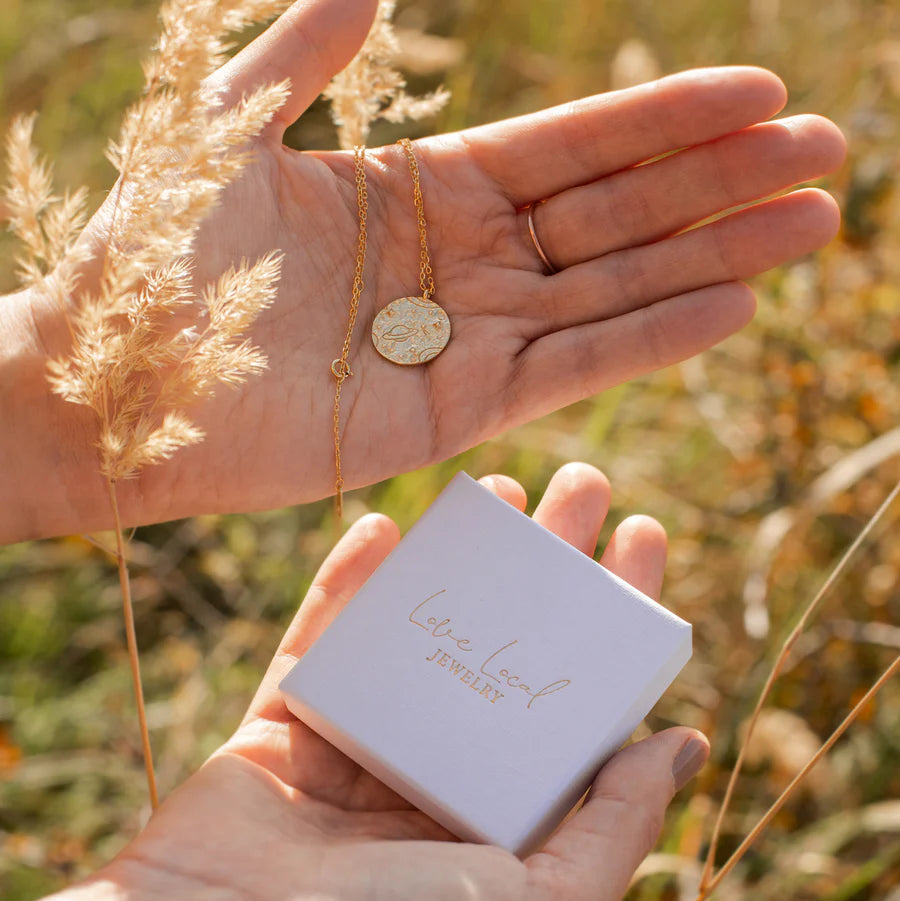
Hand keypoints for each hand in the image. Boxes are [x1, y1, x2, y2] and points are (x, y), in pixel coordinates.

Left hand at [3, 0, 845, 540]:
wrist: (109, 385)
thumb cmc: (146, 258)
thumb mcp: (228, 129)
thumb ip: (305, 53)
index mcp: (421, 195)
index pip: (570, 153)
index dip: (664, 123)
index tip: (759, 96)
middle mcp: (459, 268)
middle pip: (613, 219)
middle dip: (718, 186)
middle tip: (825, 157)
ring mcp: (464, 345)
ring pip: (610, 294)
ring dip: (711, 258)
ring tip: (810, 225)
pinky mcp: (454, 419)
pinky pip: (571, 371)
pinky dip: (649, 340)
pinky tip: (730, 305)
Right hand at [52, 463, 708, 900]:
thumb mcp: (537, 899)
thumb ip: (610, 828)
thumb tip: (682, 744)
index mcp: (502, 814)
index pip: (577, 697)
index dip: (615, 617)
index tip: (639, 535)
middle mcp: (437, 772)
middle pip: (507, 646)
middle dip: (549, 561)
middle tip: (578, 485)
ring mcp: (360, 746)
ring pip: (419, 631)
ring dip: (459, 558)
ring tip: (496, 490)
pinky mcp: (287, 727)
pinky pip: (320, 642)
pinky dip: (346, 584)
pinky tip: (383, 530)